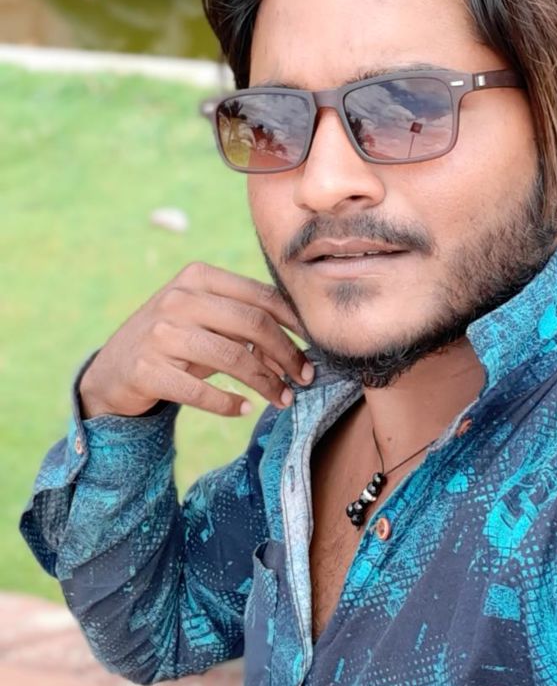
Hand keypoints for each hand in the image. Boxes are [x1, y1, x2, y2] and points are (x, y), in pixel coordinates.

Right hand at [78, 263, 311, 418]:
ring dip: (266, 383)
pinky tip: (243, 409)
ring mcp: (160, 333)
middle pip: (253, 324)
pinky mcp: (147, 370)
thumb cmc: (174, 340)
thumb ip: (244, 323)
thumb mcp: (204, 319)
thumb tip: (296, 349)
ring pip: (233, 358)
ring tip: (283, 399)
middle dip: (287, 354)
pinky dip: (229, 403)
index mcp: (197, 277)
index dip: (294, 323)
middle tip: (305, 378)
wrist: (112, 370)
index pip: (261, 296)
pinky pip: (201, 391)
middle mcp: (178, 299)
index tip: (315, 345)